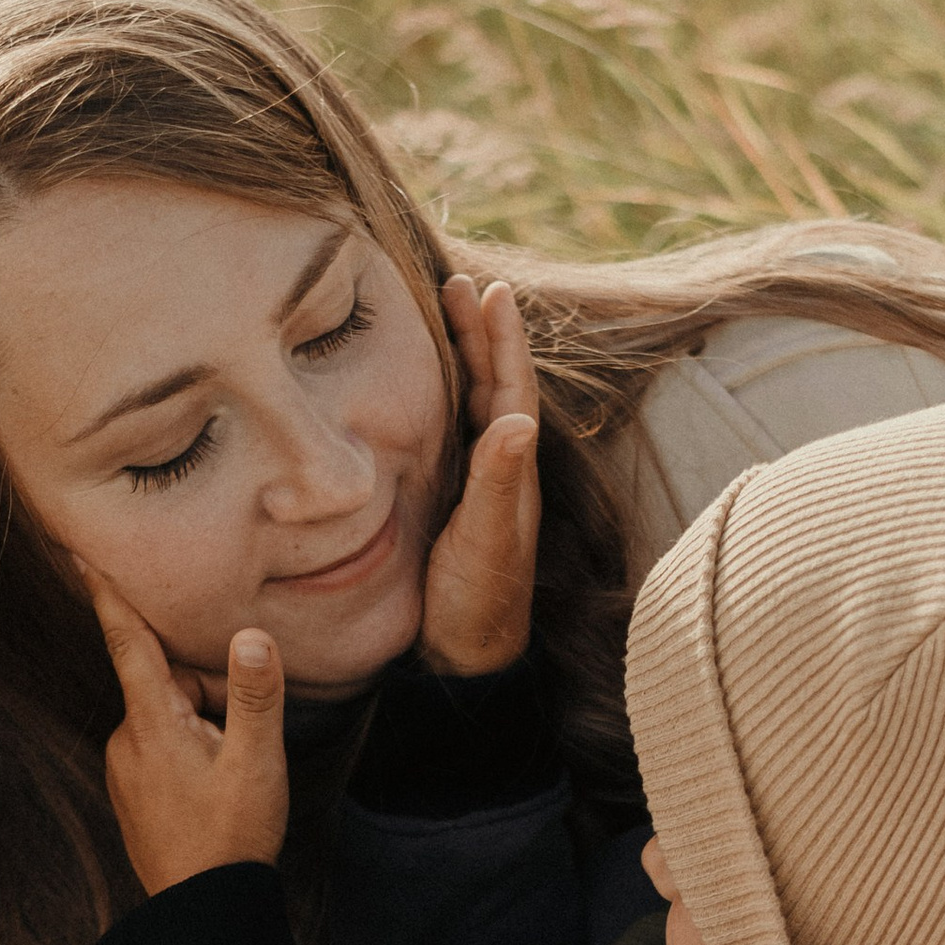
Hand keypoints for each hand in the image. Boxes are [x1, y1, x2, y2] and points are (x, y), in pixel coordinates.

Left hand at [93, 583, 289, 895]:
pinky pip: (162, 750)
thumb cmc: (231, 836)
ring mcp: (125, 770)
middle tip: (244, 741)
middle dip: (208, 693)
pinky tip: (215, 792)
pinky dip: (191, 753)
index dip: (107, 595)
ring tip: (233, 774)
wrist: (201, 912)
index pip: (126, 642)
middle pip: (166, 684)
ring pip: (168, 719)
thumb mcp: (256, 762)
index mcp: (152, 721)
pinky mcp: (131, 795)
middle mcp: (126, 740)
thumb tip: (251, 637)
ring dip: (204, 727)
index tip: (77, 553)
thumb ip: (255, 696)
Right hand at [418, 276, 541, 674]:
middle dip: (478, 333)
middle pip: (492, 384)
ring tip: (445, 315)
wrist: (463, 660)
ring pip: (471, 404)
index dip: (502, 339)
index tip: (490, 290)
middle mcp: (498, 469)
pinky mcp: (449, 504)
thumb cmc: (478, 604)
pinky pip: (449, 435)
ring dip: (462, 358)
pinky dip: (441, 400)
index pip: (511, 387)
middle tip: (460, 284)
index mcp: (512, 469)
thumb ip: (499, 482)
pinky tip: (423, 390)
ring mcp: (474, 485)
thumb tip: (522, 420)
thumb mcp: (488, 541)